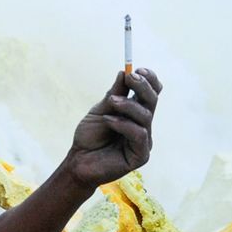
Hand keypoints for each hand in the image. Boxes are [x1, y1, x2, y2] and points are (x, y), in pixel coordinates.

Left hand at [63, 68, 161, 187]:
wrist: (78, 161)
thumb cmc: (89, 137)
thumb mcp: (99, 110)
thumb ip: (113, 94)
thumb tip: (124, 72)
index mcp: (135, 113)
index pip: (151, 94)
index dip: (149, 81)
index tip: (138, 69)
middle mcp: (143, 125)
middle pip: (152, 101)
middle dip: (143, 87)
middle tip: (131, 77)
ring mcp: (144, 141)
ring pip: (146, 116)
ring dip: (128, 105)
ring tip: (111, 102)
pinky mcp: (141, 156)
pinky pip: (139, 134)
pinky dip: (124, 124)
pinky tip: (108, 121)